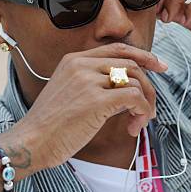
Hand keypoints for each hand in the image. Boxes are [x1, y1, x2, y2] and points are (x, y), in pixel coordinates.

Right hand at [16, 43, 167, 168]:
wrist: (31, 142)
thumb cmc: (50, 125)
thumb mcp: (68, 92)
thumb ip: (92, 83)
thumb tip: (127, 89)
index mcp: (74, 59)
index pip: (117, 49)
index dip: (142, 55)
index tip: (159, 65)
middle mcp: (82, 65)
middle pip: (131, 65)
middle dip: (148, 88)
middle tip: (148, 110)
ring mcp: (89, 81)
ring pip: (136, 82)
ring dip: (145, 104)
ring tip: (138, 122)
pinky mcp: (97, 100)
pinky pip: (134, 97)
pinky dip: (141, 111)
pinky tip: (133, 126)